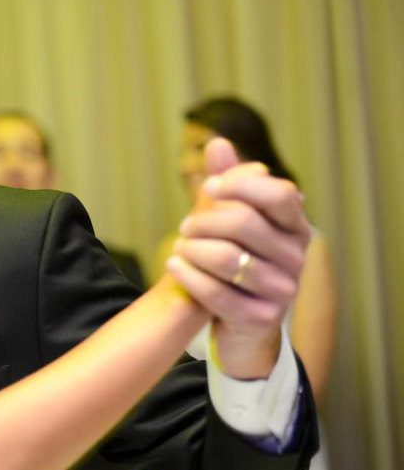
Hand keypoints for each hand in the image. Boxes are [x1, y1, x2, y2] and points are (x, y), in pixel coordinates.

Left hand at [166, 137, 309, 378]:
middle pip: (244, 223)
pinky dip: (188, 275)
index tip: (209, 187)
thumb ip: (229, 185)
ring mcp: (281, 290)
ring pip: (227, 258)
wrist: (244, 327)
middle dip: (205, 221)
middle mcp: (296, 258)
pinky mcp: (258, 318)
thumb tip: (217, 142)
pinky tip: (173, 265)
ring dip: (192, 248)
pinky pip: (215, 292)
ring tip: (179, 247)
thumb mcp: (234, 225)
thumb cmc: (239, 266)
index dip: (241, 185)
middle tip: (185, 227)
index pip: (279, 194)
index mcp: (296, 228)